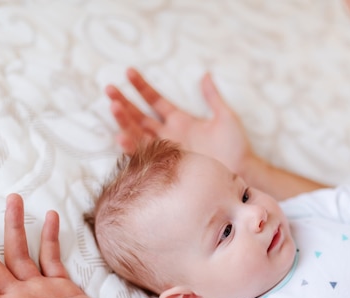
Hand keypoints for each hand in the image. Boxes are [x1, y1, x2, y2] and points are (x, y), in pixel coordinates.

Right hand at [106, 67, 255, 176]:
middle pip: (140, 116)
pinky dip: (131, 147)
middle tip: (108, 89)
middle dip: (124, 103)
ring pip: (138, 133)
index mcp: (181, 121)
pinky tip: (120, 137)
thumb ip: (213, 97)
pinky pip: (144, 155)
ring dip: (124, 121)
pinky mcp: (166, 165)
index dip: (142, 87)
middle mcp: (169, 135)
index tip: (129, 72)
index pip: (156, 101)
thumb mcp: (225, 117)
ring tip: (113, 107)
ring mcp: (166, 150)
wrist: (241, 173)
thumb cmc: (236, 147)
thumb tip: (205, 75)